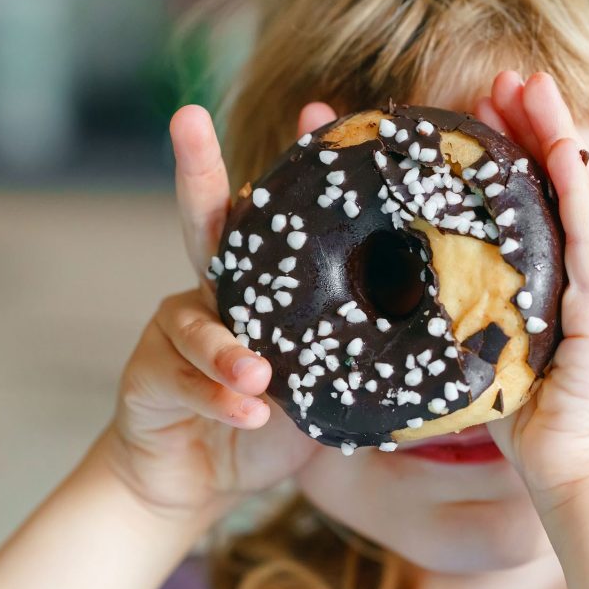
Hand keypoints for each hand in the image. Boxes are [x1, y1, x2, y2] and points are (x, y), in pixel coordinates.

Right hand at [105, 102, 337, 517]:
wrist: (195, 479)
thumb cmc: (266, 423)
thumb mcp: (323, 388)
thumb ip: (355, 359)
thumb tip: (442, 336)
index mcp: (258, 289)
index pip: (277, 221)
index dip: (295, 165)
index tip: (317, 110)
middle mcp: (211, 295)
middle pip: (202, 223)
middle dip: (197, 168)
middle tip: (189, 118)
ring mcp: (172, 332)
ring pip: (195, 321)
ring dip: (228, 347)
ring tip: (259, 375)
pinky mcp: (146, 377)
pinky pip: (184, 381)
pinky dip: (218, 398)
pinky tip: (249, 413)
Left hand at [474, 72, 588, 508]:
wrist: (583, 476)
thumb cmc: (540, 426)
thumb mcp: (502, 353)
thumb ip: (481, 314)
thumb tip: (425, 291)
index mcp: (579, 281)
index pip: (552, 197)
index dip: (525, 149)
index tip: (488, 112)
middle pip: (569, 178)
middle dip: (536, 123)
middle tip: (501, 79)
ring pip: (582, 188)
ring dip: (553, 131)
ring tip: (522, 84)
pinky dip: (573, 180)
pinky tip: (554, 139)